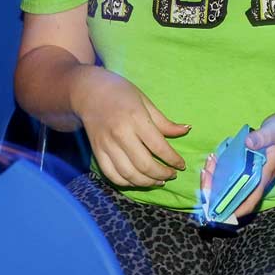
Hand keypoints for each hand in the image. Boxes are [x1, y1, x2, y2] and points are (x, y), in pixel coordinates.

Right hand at [72, 67, 187, 187]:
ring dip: (147, 182)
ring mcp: (106, 145)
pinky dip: (126, 183)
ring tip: (158, 181)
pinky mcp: (97, 152)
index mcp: (136, 119)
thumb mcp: (145, 101)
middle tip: (171, 175)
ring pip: (129, 174)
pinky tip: (137, 181)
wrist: (88, 92)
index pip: (159, 147)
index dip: (173, 159)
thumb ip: (164, 121)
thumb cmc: (120, 92)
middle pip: (145, 165)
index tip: (181, 165)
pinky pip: (112, 175)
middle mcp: (120, 134)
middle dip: (162, 174)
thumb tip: (186, 130)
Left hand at [199, 112, 274, 220]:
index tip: (216, 211)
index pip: (249, 201)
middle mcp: (256, 179)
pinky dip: (221, 170)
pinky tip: (215, 158)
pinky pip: (232, 173)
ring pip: (231, 184)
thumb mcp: (274, 132)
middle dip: (216, 190)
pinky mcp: (249, 165)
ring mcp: (252, 173)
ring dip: (216, 180)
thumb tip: (247, 143)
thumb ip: (261, 137)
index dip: (234, 211)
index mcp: (262, 177)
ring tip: (209, 163)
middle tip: (206, 173)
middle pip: (234, 195)